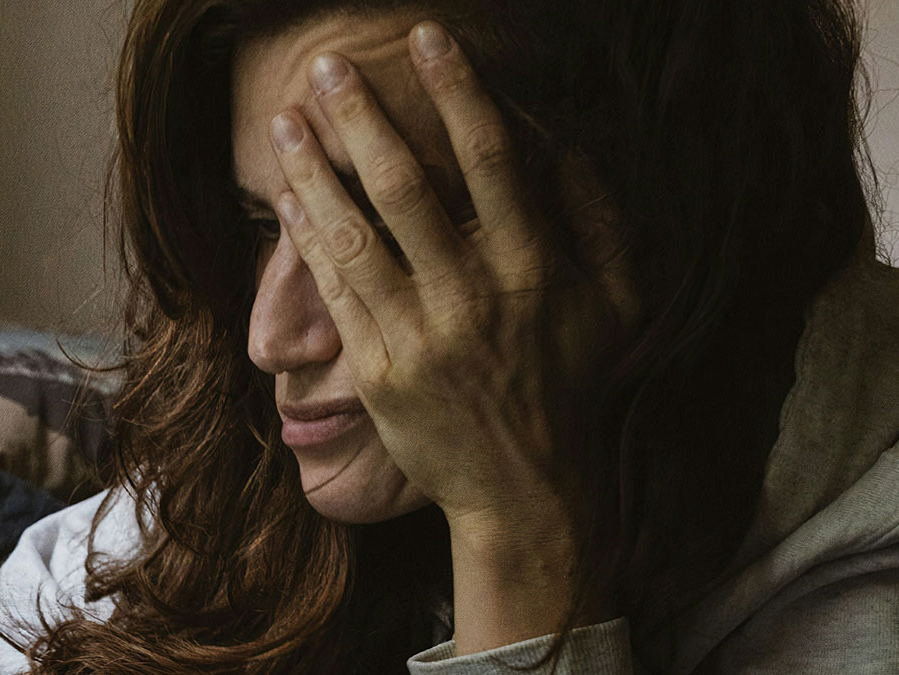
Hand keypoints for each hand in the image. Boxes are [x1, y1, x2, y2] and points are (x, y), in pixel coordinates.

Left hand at [269, 22, 637, 544]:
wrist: (524, 484)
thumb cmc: (570, 383)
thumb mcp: (616, 303)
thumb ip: (597, 218)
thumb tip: (566, 140)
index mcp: (533, 268)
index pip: (491, 159)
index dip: (458, 90)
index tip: (428, 37)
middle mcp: (473, 296)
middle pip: (406, 187)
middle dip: (363, 118)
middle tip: (329, 66)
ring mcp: (420, 335)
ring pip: (355, 235)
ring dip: (314, 172)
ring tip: (283, 121)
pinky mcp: (379, 370)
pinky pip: (336, 290)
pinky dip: (308, 239)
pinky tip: (287, 196)